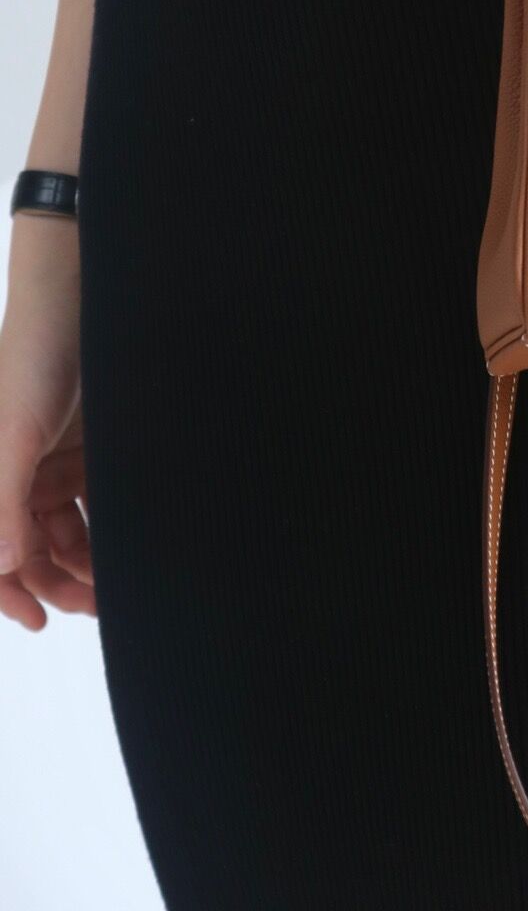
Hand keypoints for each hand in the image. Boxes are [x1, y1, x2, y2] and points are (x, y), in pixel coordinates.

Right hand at [0, 218, 95, 630]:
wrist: (79, 295)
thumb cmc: (33, 358)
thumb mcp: (13, 435)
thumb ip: (3, 503)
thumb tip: (1, 568)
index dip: (8, 592)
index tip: (41, 621)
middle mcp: (12, 472)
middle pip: (29, 548)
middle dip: (57, 581)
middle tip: (97, 604)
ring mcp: (49, 459)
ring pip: (64, 530)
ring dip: (85, 559)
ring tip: (115, 582)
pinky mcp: (85, 444)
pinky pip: (91, 499)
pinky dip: (105, 524)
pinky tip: (126, 540)